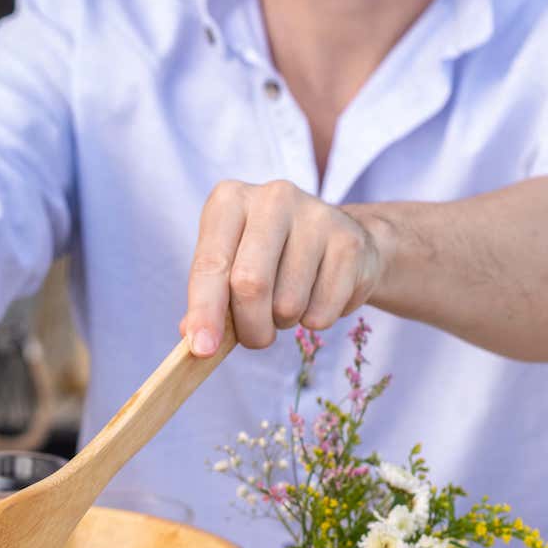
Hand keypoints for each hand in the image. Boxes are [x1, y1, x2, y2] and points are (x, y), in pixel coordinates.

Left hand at [181, 180, 387, 353]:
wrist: (338, 239)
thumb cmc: (268, 257)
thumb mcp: (229, 267)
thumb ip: (209, 302)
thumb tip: (197, 343)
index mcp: (230, 201)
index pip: (210, 264)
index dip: (204, 311)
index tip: (203, 349)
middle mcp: (273, 198)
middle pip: (250, 284)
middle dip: (250, 327)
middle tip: (255, 338)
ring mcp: (316, 215)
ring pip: (288, 304)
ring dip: (284, 323)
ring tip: (288, 303)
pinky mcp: (350, 241)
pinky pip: (323, 311)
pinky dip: (315, 321)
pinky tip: (319, 296)